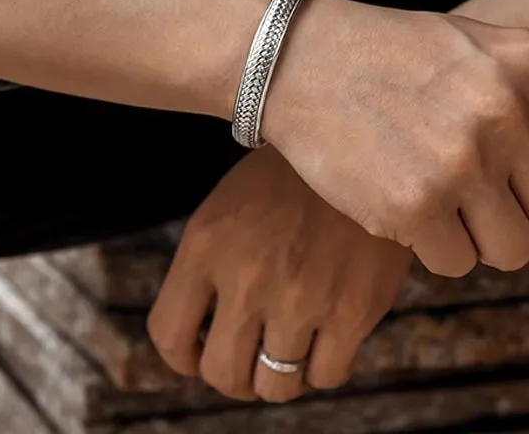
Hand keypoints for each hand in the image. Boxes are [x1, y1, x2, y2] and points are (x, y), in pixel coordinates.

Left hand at [147, 147, 412, 402]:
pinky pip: (327, 375)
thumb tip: (199, 338)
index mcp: (206, 245)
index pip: (169, 334)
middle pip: (222, 373)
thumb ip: (207, 268)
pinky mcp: (353, 309)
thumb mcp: (228, 206)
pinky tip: (327, 339)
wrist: (359, 141)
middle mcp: (246, 276)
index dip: (184, 357)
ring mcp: (301, 296)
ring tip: (292, 349)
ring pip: (275, 386)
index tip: (200, 355)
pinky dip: (323, 367)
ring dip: (280, 375)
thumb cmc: (290, 176)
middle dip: (235, 376)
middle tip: (251, 360)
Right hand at [262, 0, 528, 276]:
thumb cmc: (390, 58)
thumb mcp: (476, 58)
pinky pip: (455, 263)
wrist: (298, 58)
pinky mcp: (412, 207)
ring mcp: (459, 161)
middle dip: (519, 211)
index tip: (514, 167)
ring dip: (476, 235)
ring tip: (432, 192)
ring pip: (514, 250)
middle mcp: (504, 109)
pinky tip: (399, 198)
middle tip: (470, 186)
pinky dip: (431, 244)